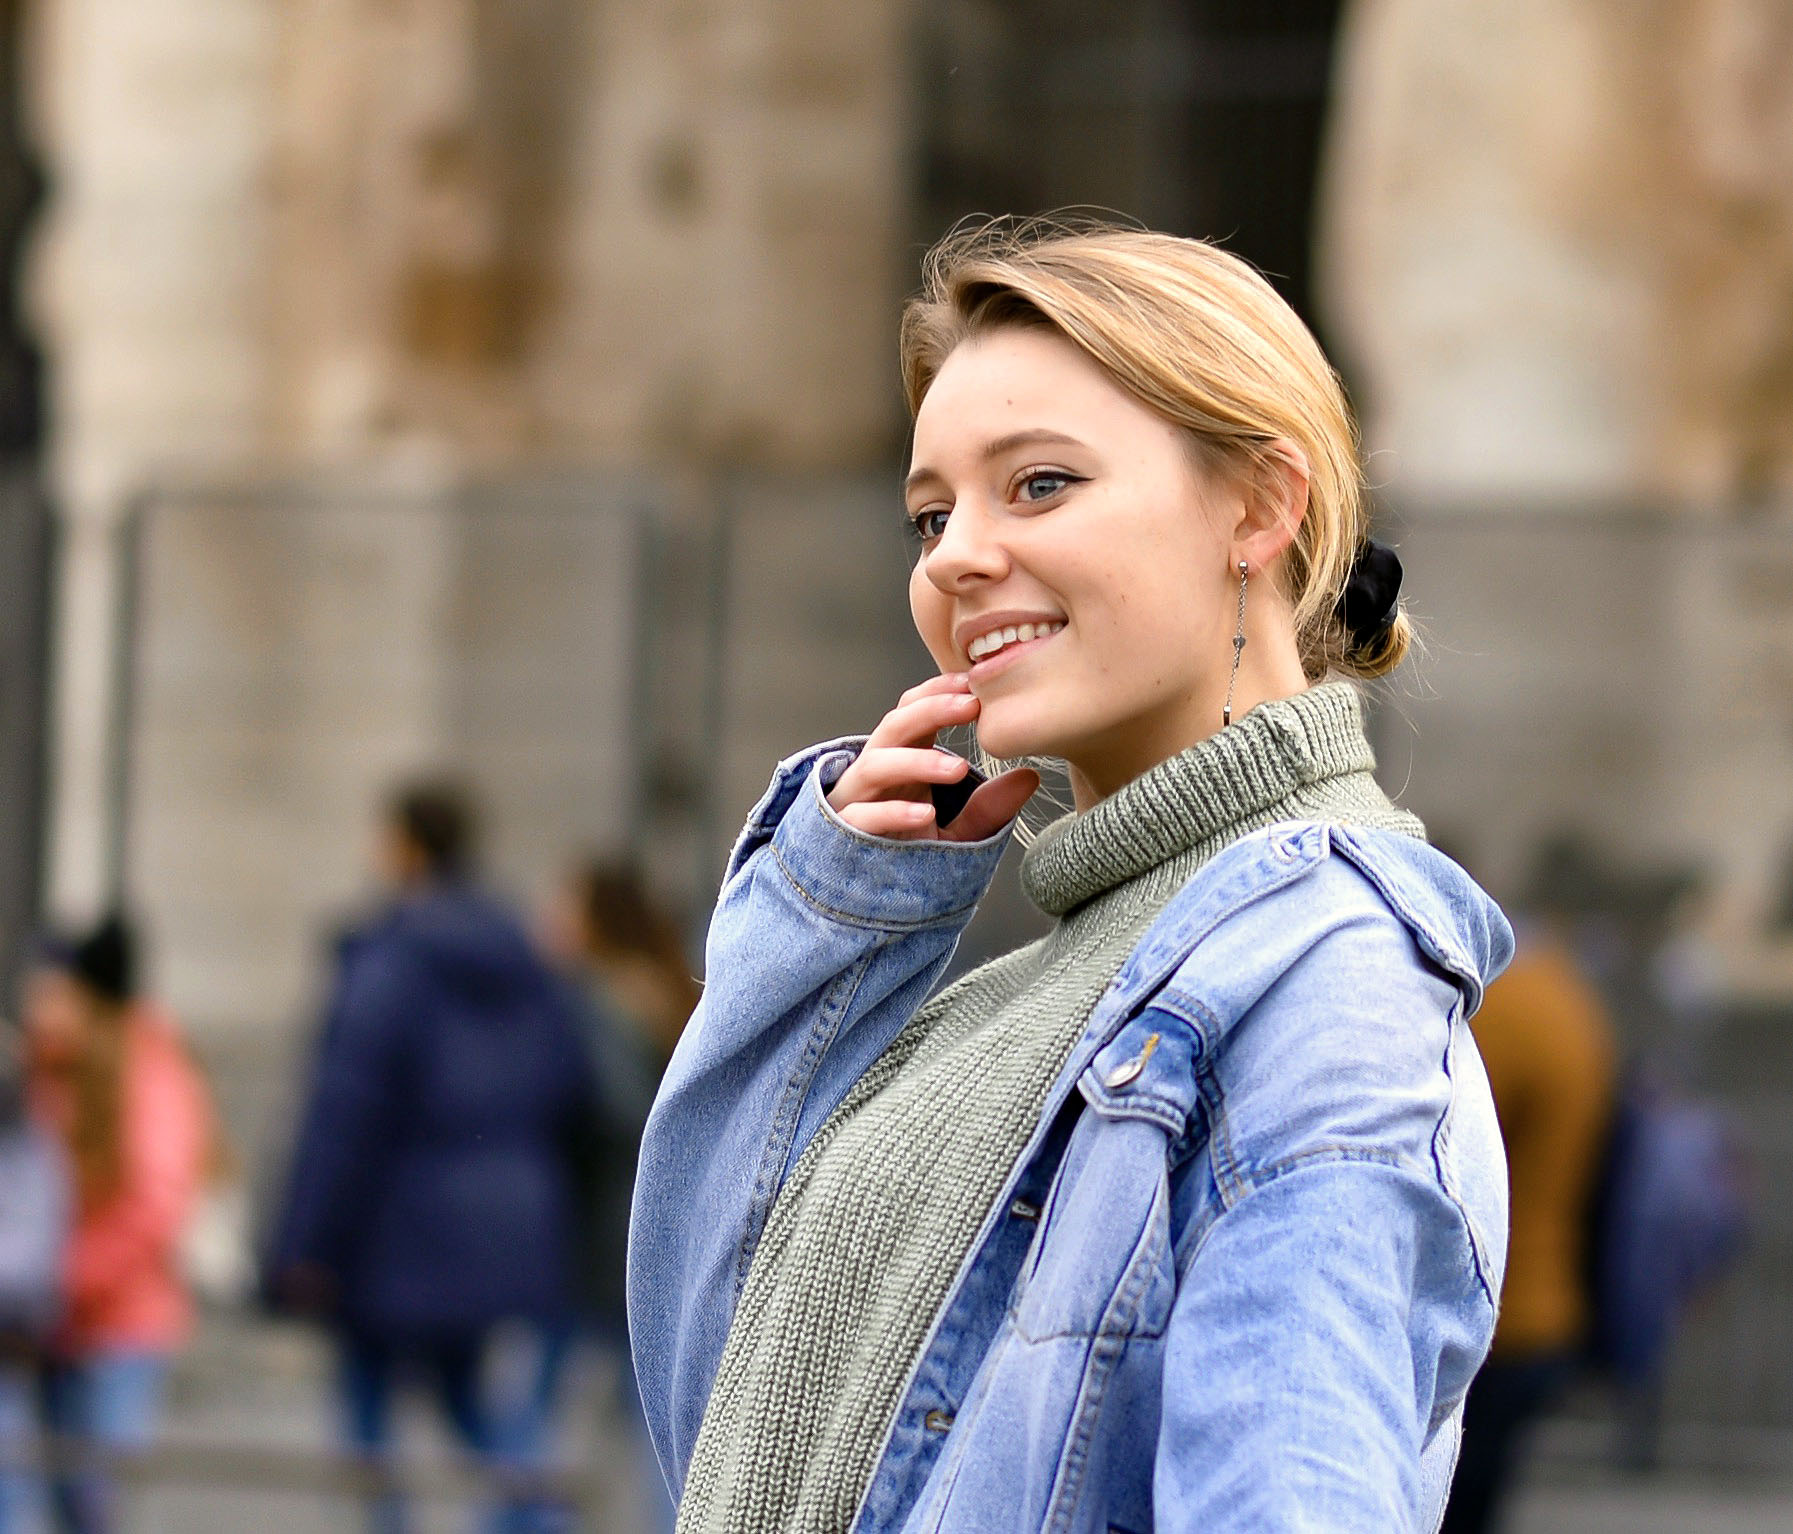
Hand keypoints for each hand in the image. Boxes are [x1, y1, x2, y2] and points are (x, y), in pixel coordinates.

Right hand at [826, 674, 1038, 841]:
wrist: (876, 900)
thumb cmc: (912, 855)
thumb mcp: (960, 831)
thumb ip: (988, 807)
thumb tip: (1030, 776)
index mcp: (901, 759)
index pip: (912, 710)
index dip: (939, 691)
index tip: (974, 685)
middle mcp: (876, 772)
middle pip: (894, 726)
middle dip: (932, 711)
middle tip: (972, 706)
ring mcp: (858, 800)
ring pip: (876, 765)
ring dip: (918, 761)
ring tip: (958, 768)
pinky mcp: (848, 833)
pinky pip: (863, 816)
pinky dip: (894, 812)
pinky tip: (925, 814)